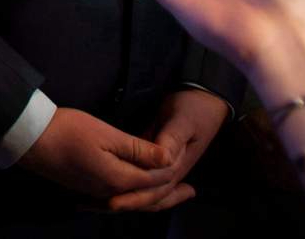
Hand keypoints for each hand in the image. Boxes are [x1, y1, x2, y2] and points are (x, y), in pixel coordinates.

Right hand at [18, 106, 175, 205]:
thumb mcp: (106, 134)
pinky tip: (136, 194)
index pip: (155, 178)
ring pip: (134, 201)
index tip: (188, 160)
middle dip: (171, 194)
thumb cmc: (68, 131)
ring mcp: (96, 193)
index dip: (173, 169)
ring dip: (155, 199)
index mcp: (118, 178)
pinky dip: (136, 199)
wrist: (31, 139)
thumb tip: (167, 159)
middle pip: (148, 197)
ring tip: (172, 195)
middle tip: (192, 192)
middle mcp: (110, 192)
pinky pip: (119, 200)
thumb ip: (138, 149)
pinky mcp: (86, 189)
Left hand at [107, 90, 227, 211]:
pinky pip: (142, 173)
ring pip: (146, 188)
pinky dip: (130, 181)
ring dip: (127, 195)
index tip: (112, 202)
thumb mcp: (184, 121)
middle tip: (99, 206)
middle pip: (149, 195)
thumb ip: (172, 140)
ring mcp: (165, 164)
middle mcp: (171, 170)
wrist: (205, 99)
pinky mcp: (157, 155)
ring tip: (103, 203)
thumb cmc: (195, 108)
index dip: (134, 198)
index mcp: (177, 165)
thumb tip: (162, 160)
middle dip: (126, 202)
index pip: (154, 189)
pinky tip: (115, 185)